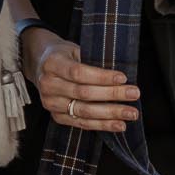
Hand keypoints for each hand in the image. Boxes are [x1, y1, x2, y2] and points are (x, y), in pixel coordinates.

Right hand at [21, 27, 137, 133]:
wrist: (39, 64)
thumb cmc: (63, 54)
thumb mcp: (73, 49)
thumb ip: (91, 61)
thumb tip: (120, 77)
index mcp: (52, 64)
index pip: (79, 73)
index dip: (102, 77)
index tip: (123, 77)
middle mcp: (49, 85)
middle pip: (84, 93)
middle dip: (112, 95)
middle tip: (134, 94)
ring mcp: (51, 103)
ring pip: (84, 112)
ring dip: (110, 114)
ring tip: (131, 113)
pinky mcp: (56, 116)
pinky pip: (81, 123)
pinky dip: (101, 125)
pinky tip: (118, 124)